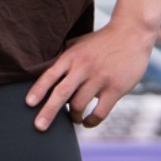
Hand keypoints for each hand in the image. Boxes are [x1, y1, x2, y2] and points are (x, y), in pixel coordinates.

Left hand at [25, 20, 151, 129]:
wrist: (131, 34)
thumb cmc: (101, 41)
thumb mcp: (78, 43)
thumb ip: (63, 57)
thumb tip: (43, 69)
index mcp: (71, 57)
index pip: (50, 75)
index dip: (38, 90)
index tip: (28, 104)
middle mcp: (83, 68)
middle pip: (61, 93)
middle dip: (48, 112)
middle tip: (39, 126)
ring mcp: (99, 78)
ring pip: (79, 104)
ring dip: (73, 116)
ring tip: (73, 119)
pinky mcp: (115, 88)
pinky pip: (100, 111)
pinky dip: (92, 121)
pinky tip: (87, 122)